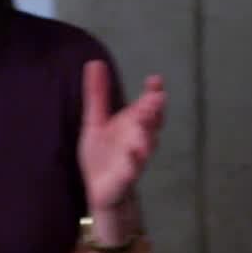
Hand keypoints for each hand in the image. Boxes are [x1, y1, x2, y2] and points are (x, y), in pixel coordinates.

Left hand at [78, 60, 165, 213]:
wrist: (101, 190)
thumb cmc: (103, 155)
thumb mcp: (96, 121)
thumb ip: (98, 94)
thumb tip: (96, 62)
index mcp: (133, 124)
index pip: (147, 105)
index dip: (153, 93)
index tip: (155, 80)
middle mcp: (138, 139)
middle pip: (150, 124)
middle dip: (154, 112)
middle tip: (156, 98)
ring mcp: (134, 159)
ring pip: (145, 146)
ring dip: (146, 135)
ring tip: (143, 123)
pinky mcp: (125, 178)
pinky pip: (131, 171)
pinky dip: (133, 164)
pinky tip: (132, 154)